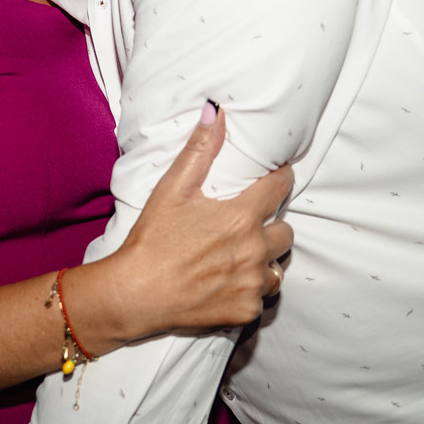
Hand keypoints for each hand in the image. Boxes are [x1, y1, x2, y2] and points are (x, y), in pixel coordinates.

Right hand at [107, 106, 293, 336]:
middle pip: (286, 231)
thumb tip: (216, 112)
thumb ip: (200, 150)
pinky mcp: (246, 311)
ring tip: (238, 257)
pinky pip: (262, 297)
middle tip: (247, 225)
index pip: (280, 188)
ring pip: (278, 267)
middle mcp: (254, 250)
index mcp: (241, 216)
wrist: (136, 294)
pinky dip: (249, 290)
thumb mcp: (172, 188)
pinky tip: (226, 284)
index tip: (273, 178)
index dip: (279, 179)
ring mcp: (252, 284)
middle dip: (271, 226)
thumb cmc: (153, 239)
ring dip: (264, 260)